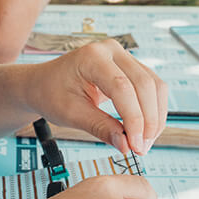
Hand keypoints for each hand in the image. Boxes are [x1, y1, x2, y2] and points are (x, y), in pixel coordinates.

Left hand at [25, 39, 166, 156]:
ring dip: (155, 117)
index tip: (136, 146)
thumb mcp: (71, 114)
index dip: (134, 119)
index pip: (122, 87)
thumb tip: (127, 146)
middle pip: (145, 85)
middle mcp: (111, 50)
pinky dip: (152, 111)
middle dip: (148, 121)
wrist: (42, 83)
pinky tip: (145, 131)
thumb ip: (101, 128)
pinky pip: (152, 88)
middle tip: (142, 149)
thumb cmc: (50, 93)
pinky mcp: (130, 67)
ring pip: (154, 86)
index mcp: (91, 57)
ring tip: (144, 143)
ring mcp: (123, 56)